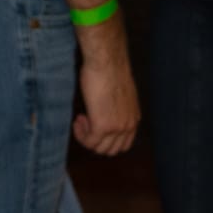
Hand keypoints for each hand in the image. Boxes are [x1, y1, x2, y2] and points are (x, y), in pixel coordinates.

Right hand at [74, 27, 139, 154]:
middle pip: (111, 150)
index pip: (123, 145)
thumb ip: (117, 107)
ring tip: (81, 119)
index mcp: (134, 118)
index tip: (95, 126)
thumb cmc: (110, 70)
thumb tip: (106, 112)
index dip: (107, 140)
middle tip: (86, 123)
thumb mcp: (120, 94)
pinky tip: (78, 119)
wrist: (107, 62)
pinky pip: (89, 141)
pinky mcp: (102, 126)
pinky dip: (80, 134)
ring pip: (98, 148)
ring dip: (86, 137)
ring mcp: (116, 128)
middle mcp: (128, 126)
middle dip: (95, 141)